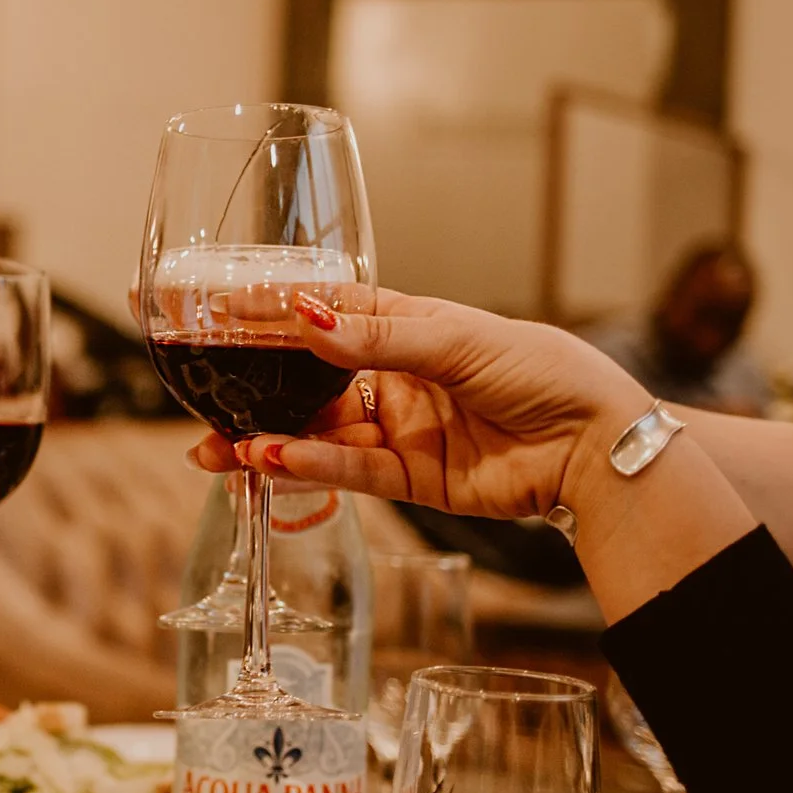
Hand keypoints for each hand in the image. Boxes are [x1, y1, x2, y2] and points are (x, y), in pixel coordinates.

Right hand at [190, 289, 653, 520]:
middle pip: (306, 384)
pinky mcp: (413, 480)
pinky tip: (274, 461)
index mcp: (406, 328)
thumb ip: (377, 339)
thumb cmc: (545, 372)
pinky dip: (312, 468)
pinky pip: (350, 472)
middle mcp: (395, 378)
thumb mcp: (458, 340)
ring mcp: (401, 431)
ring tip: (223, 448)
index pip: (321, 315)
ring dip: (270, 440)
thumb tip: (305, 318)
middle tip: (196, 400)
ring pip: (318, 434)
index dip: (266, 314)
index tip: (208, 312)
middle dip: (251, 393)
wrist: (596, 446)